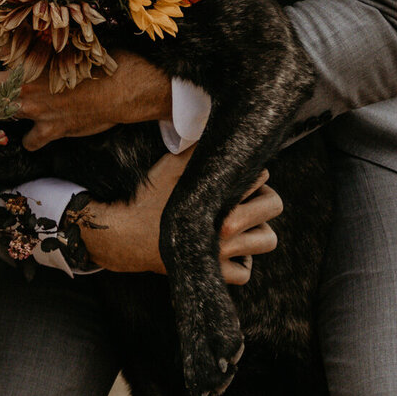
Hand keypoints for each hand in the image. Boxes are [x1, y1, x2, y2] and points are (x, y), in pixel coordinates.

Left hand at [0, 44, 173, 150]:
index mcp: (29, 54)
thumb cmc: (102, 58)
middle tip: (1, 79)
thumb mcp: (73, 40)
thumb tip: (43, 32)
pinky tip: (41, 129)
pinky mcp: (49, 129)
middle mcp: (25, 82)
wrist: (124, 86)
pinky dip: (34, 138)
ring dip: (7, 109)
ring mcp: (35, 108)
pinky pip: (29, 142)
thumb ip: (50, 40)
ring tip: (19, 103)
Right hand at [76, 161, 281, 281]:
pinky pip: (244, 273)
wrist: (123, 234)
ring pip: (267, 240)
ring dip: (259, 230)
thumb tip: (210, 122)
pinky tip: (230, 251)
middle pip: (273, 205)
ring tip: (244, 224)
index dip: (254, 173)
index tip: (244, 176)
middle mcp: (224, 227)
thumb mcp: (170, 166)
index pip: (260, 177)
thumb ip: (195, 148)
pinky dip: (242, 264)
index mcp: (217, 197)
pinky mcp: (212, 273)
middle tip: (249, 198)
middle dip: (264, 197)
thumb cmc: (148, 198)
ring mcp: (221, 253)